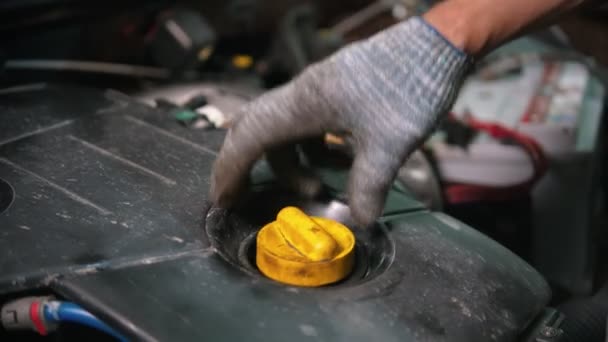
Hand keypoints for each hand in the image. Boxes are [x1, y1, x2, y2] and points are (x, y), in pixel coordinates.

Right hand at [211, 17, 470, 225]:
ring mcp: (318, 90)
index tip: (222, 199)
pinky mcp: (335, 90)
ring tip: (318, 187)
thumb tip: (359, 221)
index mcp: (304, 104)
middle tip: (243, 196)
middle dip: (247, 166)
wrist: (438, 45)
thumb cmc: (411, 86)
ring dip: (293, 162)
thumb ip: (369, 187)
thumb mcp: (390, 145)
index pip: (249, 137)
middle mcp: (302, 94)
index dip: (230, 171)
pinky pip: (308, 124)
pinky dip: (314, 149)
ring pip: (285, 129)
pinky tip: (341, 161)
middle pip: (256, 130)